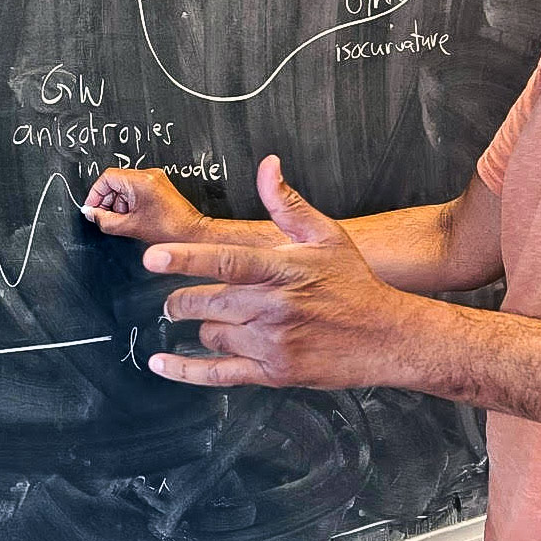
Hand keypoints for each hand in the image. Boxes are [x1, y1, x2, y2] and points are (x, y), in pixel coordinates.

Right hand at [84, 167, 205, 242]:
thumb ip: (104, 220)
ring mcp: (155, 179)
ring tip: (125, 220)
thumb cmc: (169, 231)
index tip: (92, 208)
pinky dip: (129, 203)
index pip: (107, 177)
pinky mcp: (158, 186)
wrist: (192, 234)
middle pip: (115, 181)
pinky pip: (136, 189)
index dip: (95, 194)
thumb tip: (91, 214)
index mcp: (140, 180)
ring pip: (125, 186)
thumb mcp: (128, 227)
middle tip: (107, 217)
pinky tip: (134, 217)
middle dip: (108, 201)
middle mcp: (149, 174)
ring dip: (119, 203)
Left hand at [142, 155, 409, 388]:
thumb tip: (267, 165)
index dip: (187, 259)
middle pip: (208, 303)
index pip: (227, 261)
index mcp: (282, 270)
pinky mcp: (273, 374)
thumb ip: (287, 203)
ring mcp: (273, 344)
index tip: (153, 257)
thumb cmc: (354, 284)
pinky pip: (219, 375)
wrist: (387, 337)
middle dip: (181, 301)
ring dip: (204, 327)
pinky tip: (160, 364)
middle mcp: (274, 308)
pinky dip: (185, 371)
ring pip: (212, 335)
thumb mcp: (326, 236)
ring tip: (216, 319)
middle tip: (174, 299)